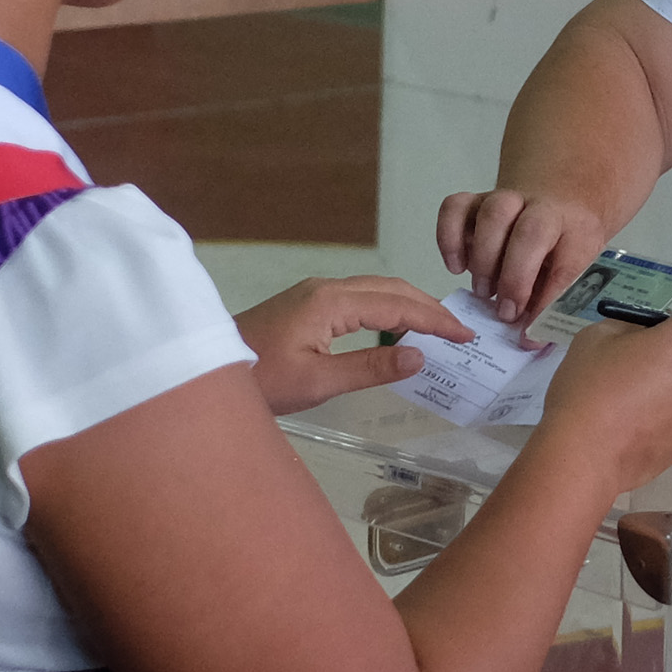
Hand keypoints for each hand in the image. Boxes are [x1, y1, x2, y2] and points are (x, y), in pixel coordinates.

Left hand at [233, 276, 466, 415]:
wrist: (205, 371)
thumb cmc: (260, 380)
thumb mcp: (318, 382)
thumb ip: (371, 369)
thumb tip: (420, 357)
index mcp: (331, 302)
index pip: (397, 305)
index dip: (434, 320)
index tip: (465, 335)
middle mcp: (325, 288)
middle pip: (390, 289)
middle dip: (428, 306)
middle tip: (461, 330)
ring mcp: (314, 293)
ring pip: (375, 291)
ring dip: (409, 305)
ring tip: (438, 327)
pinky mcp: (306, 305)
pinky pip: (359, 299)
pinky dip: (387, 309)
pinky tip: (396, 327)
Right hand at [436, 187, 615, 330]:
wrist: (556, 203)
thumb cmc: (562, 247)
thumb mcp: (572, 273)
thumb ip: (551, 301)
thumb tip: (528, 337)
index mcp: (577, 230)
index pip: (567, 265)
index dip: (546, 303)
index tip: (529, 333)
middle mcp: (542, 207)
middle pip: (529, 231)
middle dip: (515, 278)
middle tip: (505, 312)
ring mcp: (506, 199)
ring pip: (492, 214)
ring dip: (483, 260)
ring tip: (483, 293)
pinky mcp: (476, 200)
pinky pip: (455, 208)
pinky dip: (449, 238)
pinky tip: (457, 267)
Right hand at [523, 273, 671, 499]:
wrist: (581, 457)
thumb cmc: (587, 390)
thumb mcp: (597, 338)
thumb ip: (630, 330)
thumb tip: (644, 340)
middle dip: (671, 346)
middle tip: (633, 356)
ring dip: (668, 380)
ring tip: (627, 394)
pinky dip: (663, 409)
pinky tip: (631, 420)